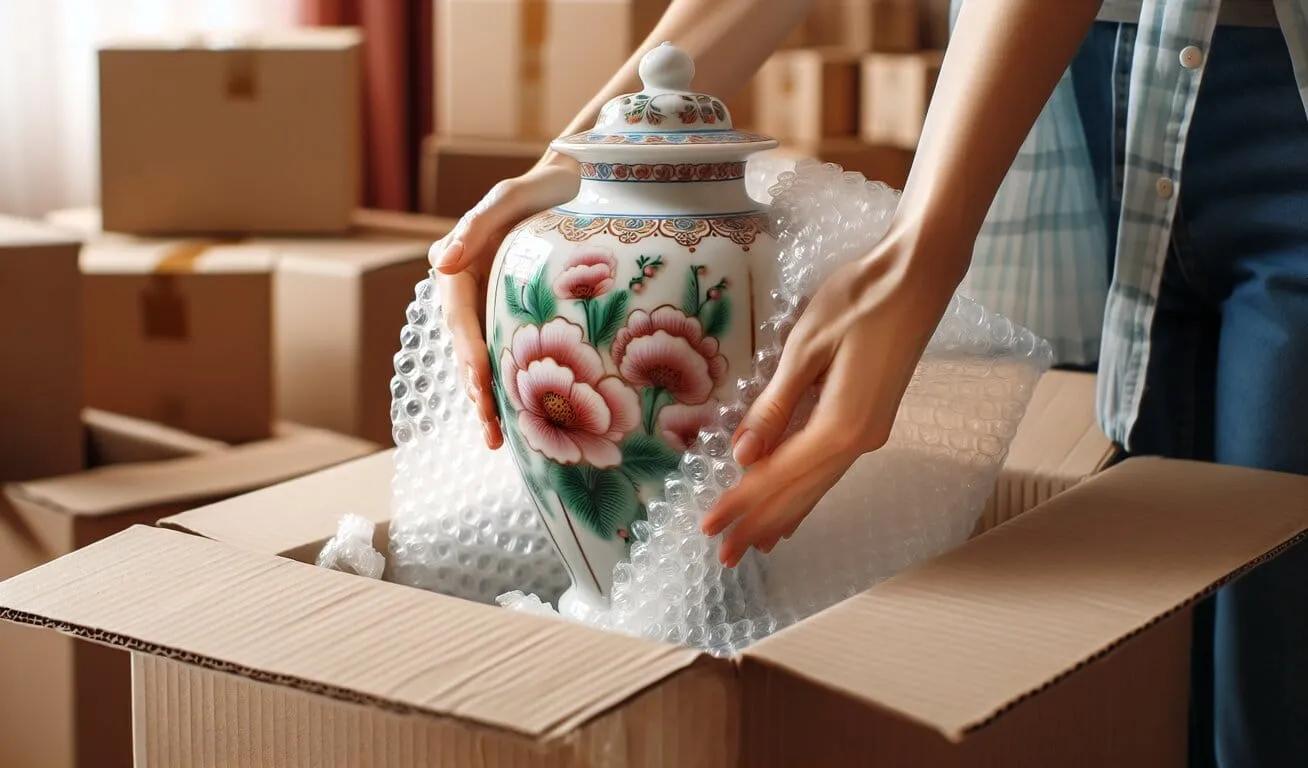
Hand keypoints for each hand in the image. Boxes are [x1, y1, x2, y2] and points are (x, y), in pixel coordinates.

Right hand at [429, 155, 579, 448]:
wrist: (578, 182)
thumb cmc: (542, 186)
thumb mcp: (509, 197)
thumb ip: (476, 226)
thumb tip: (439, 263)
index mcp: (461, 268)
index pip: (459, 318)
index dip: (467, 353)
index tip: (478, 382)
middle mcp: (472, 291)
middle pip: (468, 348)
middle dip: (477, 391)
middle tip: (490, 433)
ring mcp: (493, 305)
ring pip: (486, 359)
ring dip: (489, 400)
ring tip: (497, 441)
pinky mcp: (516, 315)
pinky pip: (509, 354)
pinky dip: (511, 386)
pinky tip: (522, 419)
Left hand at [699, 226, 964, 565]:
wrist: (918, 277)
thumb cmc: (860, 300)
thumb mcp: (807, 347)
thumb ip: (775, 405)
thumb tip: (745, 455)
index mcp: (841, 425)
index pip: (778, 476)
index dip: (740, 503)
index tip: (708, 526)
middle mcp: (859, 440)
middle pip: (800, 492)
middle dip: (759, 524)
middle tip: (724, 557)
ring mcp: (870, 432)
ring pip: (817, 485)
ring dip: (783, 515)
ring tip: (754, 546)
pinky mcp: (872, 419)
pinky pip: (829, 467)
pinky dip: (805, 491)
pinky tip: (795, 507)